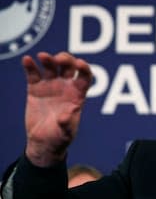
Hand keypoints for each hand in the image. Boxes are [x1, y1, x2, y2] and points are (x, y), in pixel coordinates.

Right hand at [23, 52, 91, 166]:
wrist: (43, 142)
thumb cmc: (61, 137)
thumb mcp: (67, 132)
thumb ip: (68, 123)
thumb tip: (68, 113)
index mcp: (78, 95)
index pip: (85, 77)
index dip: (84, 68)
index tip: (80, 63)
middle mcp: (66, 87)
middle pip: (69, 67)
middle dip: (66, 59)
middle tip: (59, 60)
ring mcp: (50, 86)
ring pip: (51, 67)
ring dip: (48, 59)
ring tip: (42, 56)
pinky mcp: (35, 88)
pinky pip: (33, 74)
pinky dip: (30, 66)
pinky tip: (27, 60)